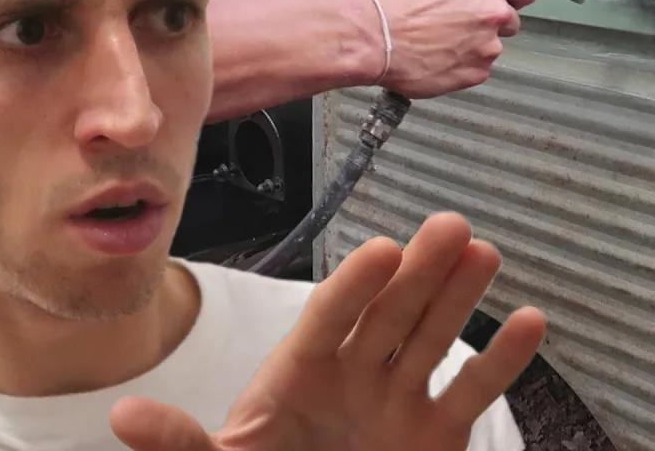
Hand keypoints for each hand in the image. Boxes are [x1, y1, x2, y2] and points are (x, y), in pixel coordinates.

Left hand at [109, 213, 545, 450]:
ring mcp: (399, 399)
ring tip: (485, 253)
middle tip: (452, 225)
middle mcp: (353, 374)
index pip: (328, 319)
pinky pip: (472, 389)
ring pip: (433, 336)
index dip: (355, 286)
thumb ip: (184, 446)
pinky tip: (529, 320)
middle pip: (389, 313)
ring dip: (459, 295)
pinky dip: (501, 359)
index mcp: (297, 374)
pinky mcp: (438, 430)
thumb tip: (125, 416)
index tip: (382, 250)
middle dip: (420, 270)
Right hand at [373, 0, 539, 97]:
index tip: (510, 1)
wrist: (377, 37)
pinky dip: (463, 65)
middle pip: (511, 21)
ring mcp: (488, 46)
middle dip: (492, 23)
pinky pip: (478, 68)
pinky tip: (439, 57)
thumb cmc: (398, 4)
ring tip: (441, 42)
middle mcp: (494, 12)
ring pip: (492, 46)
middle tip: (461, 24)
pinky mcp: (477, 73)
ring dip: (475, 46)